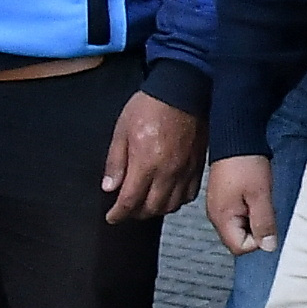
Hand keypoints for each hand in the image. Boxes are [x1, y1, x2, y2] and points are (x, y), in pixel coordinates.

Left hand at [101, 94, 202, 223]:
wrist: (182, 90)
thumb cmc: (150, 106)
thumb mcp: (122, 130)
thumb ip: (115, 161)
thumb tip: (109, 187)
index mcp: (146, 163)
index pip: (130, 201)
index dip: (118, 213)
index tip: (112, 217)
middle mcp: (167, 172)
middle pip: (151, 208)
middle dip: (135, 214)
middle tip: (126, 210)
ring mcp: (185, 171)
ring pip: (171, 206)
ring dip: (156, 210)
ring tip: (145, 204)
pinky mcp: (197, 167)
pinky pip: (188, 195)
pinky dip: (176, 201)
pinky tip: (167, 196)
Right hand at [206, 154, 278, 252]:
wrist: (235, 138)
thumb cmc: (246, 164)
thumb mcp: (260, 195)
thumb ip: (264, 223)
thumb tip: (268, 247)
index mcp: (222, 218)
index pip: (240, 247)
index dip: (258, 239)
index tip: (267, 221)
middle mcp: (216, 216)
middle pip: (239, 239)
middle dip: (256, 230)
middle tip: (264, 208)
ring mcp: (218, 207)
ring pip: (239, 227)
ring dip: (253, 219)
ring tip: (259, 199)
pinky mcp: (223, 199)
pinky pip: (237, 215)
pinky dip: (248, 210)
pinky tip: (254, 195)